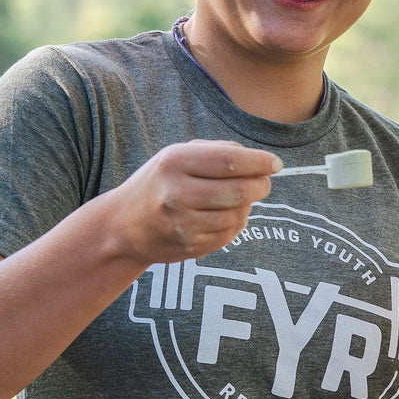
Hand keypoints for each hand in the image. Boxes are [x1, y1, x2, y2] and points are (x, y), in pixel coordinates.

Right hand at [103, 140, 282, 264]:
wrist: (122, 225)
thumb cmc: (160, 183)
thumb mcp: (179, 155)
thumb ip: (219, 151)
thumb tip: (263, 162)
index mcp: (175, 162)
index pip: (231, 161)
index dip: (260, 163)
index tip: (275, 165)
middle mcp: (176, 193)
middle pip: (239, 191)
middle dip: (261, 186)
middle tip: (263, 183)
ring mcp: (181, 223)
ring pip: (238, 216)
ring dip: (248, 207)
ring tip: (239, 199)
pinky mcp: (187, 246)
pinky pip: (228, 235)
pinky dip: (236, 225)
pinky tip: (226, 216)